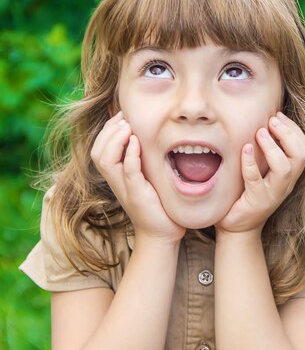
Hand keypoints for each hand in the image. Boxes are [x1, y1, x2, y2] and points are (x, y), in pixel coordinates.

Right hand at [91, 112, 185, 243]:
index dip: (106, 130)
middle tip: (124, 118)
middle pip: (97, 152)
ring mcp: (124, 188)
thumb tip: (143, 135)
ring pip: (105, 160)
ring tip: (128, 127)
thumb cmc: (157, 204)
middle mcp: (116, 181)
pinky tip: (136, 142)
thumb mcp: (146, 176)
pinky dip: (130, 154)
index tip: (121, 115)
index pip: (99, 148)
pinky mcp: (137, 195)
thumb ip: (140, 159)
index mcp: (116, 175)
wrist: (161, 234)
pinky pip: (128, 171)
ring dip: (115, 140)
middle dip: (108, 131)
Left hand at [215, 113, 304, 236]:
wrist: (238, 227)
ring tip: (259, 132)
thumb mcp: (261, 169)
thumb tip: (262, 120)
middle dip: (288, 134)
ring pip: (285, 169)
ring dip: (273, 147)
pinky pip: (256, 181)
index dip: (294, 129)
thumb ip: (266, 151)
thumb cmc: (247, 192)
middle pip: (301, 156)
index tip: (277, 114)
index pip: (303, 147)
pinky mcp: (256, 202)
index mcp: (289, 173)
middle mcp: (286, 183)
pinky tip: (245, 149)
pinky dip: (251, 163)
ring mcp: (272, 194)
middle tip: (271, 120)